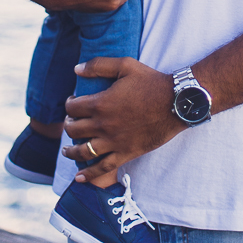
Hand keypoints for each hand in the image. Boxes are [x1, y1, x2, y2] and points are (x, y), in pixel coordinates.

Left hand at [62, 57, 186, 180]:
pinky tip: (80, 177)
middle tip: (71, 122)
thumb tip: (76, 69)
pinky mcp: (125, 153)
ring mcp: (113, 142)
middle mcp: (103, 125)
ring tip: (67, 150)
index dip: (69, 104)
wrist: (175, 102)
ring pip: (83, 151)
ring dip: (71, 151)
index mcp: (100, 103)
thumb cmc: (151, 82)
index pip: (72, 108)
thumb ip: (99, 65)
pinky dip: (89, 174)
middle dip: (68, 125)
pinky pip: (103, 168)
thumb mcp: (125, 65)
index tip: (72, 102)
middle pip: (74, 130)